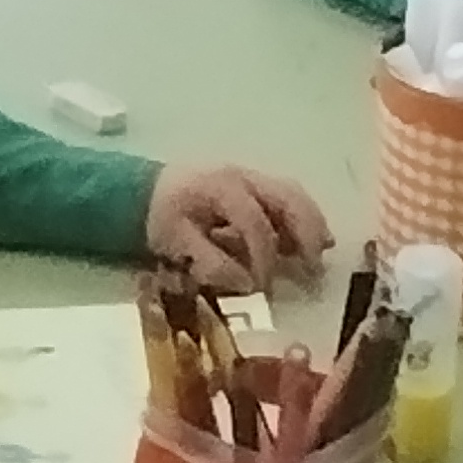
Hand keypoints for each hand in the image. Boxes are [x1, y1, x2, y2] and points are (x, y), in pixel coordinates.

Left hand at [144, 164, 331, 291]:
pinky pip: (289, 197)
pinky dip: (304, 218)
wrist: (143, 190)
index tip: (264, 286)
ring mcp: (252, 177)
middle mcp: (243, 176)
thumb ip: (210, 262)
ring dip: (311, 224)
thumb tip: (244, 283)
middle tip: (314, 268)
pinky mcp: (256, 185)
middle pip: (287, 198)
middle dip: (306, 233)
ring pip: (294, 194)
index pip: (254, 222)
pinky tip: (313, 241)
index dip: (264, 256)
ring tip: (320, 254)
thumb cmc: (159, 217)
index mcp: (220, 188)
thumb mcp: (175, 242)